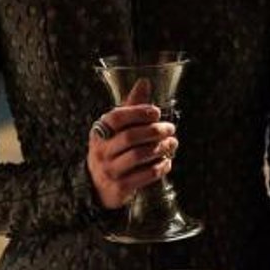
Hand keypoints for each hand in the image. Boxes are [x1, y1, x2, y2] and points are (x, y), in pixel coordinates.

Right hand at [87, 79, 178, 208]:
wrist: (97, 187)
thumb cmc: (112, 150)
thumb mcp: (116, 129)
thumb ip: (131, 107)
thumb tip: (144, 82)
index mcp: (100, 131)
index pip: (116, 118)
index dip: (138, 112)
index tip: (156, 112)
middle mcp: (101, 150)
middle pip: (130, 137)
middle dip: (154, 131)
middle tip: (170, 128)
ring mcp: (108, 170)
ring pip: (138, 156)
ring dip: (160, 148)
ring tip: (172, 143)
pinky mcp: (119, 187)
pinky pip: (143, 176)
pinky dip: (159, 168)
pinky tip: (167, 162)